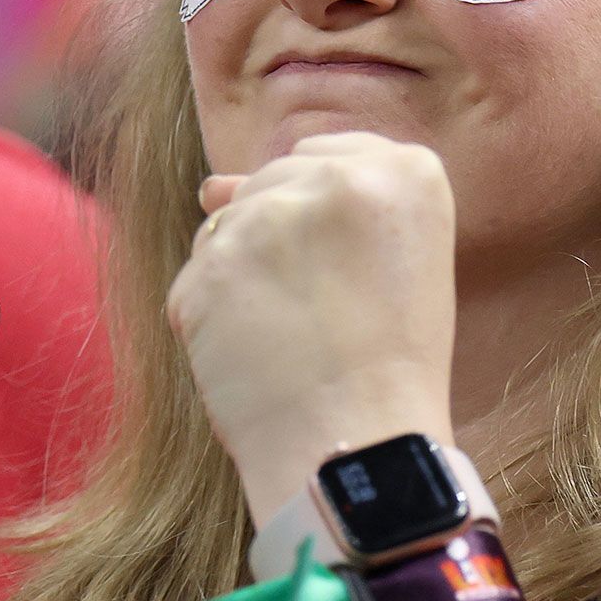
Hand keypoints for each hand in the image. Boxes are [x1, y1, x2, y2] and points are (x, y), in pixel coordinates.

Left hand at [169, 132, 457, 519]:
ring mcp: (259, 221)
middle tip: (321, 308)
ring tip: (293, 333)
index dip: (325, 212)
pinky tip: (255, 353)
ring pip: (227, 224)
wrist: (358, 448)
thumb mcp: (400, 261)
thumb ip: (322, 200)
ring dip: (245, 270)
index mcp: (403, 172)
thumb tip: (211, 185)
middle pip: (272, 180)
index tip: (342, 260)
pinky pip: (197, 277)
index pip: (328, 152)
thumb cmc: (392, 364)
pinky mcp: (205, 269)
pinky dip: (215, 314)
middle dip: (282, 236)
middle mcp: (330, 178)